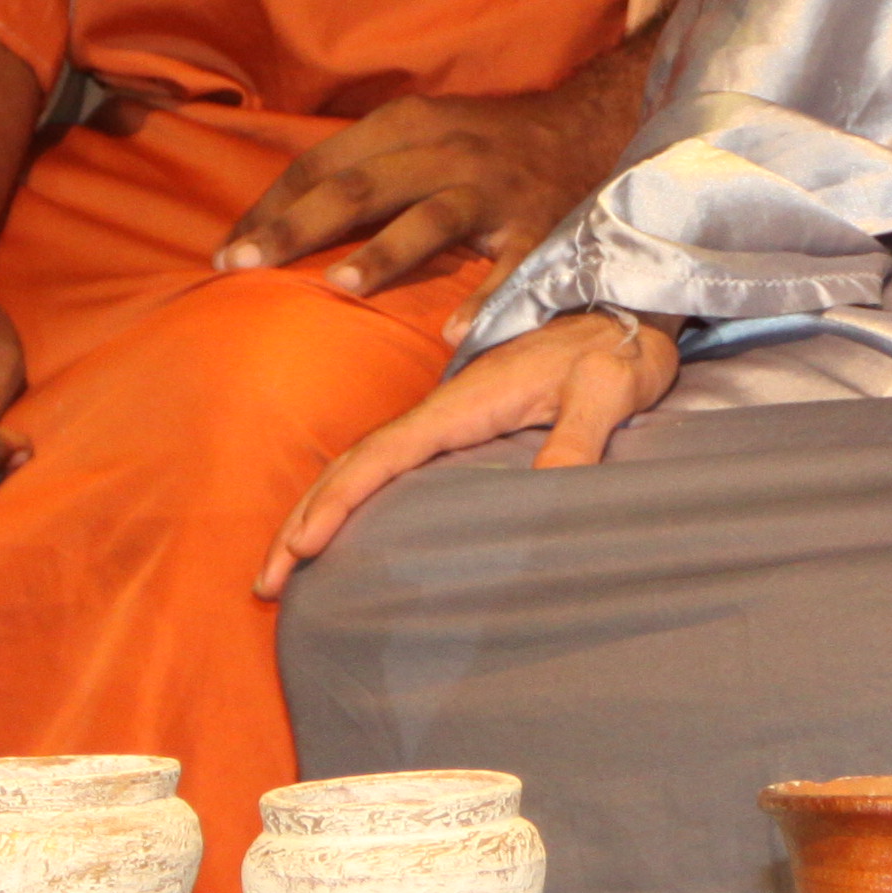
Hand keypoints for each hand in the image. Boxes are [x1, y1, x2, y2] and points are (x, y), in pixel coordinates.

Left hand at [211, 70, 637, 307]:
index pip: (322, 163)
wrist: (588, 125)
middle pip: (362, 186)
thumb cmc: (483, 142)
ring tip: (341, 287)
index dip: (271, 206)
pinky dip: (483, 297)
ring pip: (431, 216)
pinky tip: (453, 332)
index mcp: (408, 124)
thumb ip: (361, 165)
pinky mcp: (538, 224)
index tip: (226, 249)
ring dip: (385, 251)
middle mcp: (447, 150)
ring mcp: (493, 189)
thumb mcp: (421, 132)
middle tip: (245, 264)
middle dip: (298, 226)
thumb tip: (276, 217)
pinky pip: (510, 265)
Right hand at [254, 308, 678, 596]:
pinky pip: (388, 464)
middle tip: (264, 580)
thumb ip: (579, 436)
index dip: (339, 502)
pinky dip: (351, 496)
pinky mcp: (458, 426)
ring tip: (283, 566)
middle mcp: (442, 409)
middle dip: (303, 519)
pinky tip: (341, 529)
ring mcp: (445, 417)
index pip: (383, 455)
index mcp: (463, 402)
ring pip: (363, 464)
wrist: (627, 312)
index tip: (303, 547)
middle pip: (353, 464)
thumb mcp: (607, 390)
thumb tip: (552, 488)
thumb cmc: (616, 351)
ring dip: (317, 510)